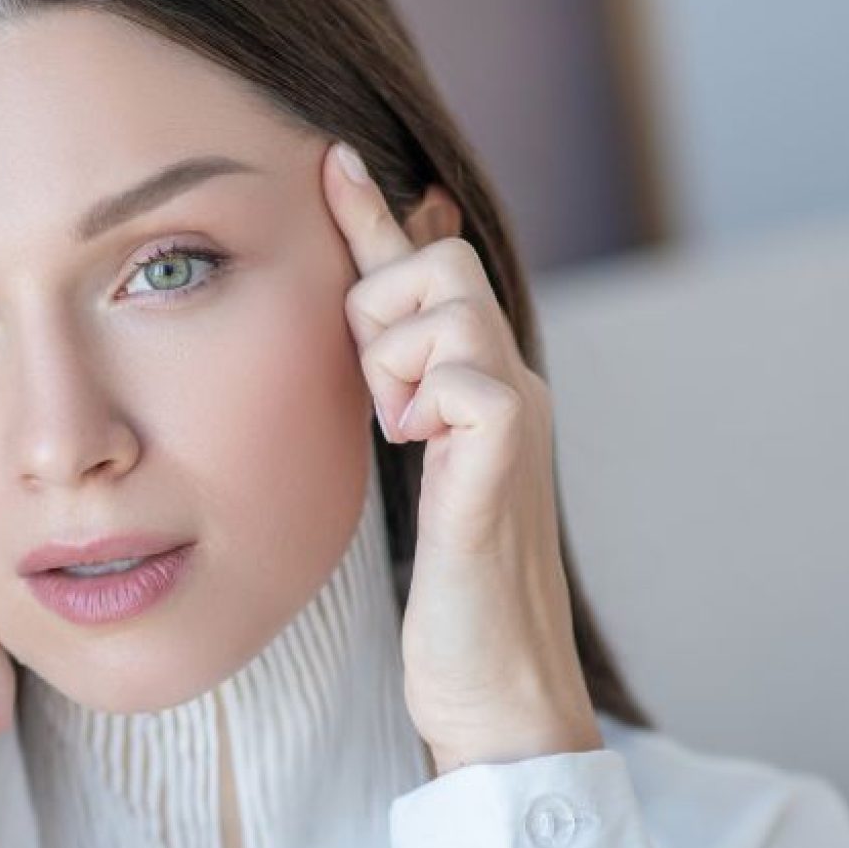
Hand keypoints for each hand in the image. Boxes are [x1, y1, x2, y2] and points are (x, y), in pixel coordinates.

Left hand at [322, 141, 602, 775]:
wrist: (491, 686)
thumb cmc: (446, 596)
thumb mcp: (408, 481)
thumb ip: (395, 408)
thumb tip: (365, 349)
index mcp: (478, 386)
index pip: (426, 273)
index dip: (376, 216)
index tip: (332, 161)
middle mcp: (509, 383)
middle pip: (441, 262)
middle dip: (383, 306)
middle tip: (380, 400)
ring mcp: (516, 414)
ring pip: (446, 309)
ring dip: (396, 365)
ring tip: (404, 439)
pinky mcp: (507, 454)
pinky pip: (464, 376)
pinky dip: (426, 405)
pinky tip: (425, 458)